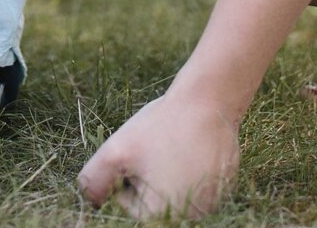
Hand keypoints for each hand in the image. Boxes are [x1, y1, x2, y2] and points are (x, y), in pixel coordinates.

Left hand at [78, 91, 240, 219]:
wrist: (210, 100)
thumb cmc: (161, 126)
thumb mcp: (115, 151)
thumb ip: (93, 181)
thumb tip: (92, 201)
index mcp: (162, 215)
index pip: (126, 204)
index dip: (125, 173)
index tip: (138, 152)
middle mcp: (191, 217)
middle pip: (150, 201)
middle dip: (145, 176)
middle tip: (155, 149)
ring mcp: (211, 205)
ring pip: (171, 192)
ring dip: (165, 172)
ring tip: (173, 146)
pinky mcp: (223, 189)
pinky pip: (194, 184)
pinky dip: (188, 168)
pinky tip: (190, 146)